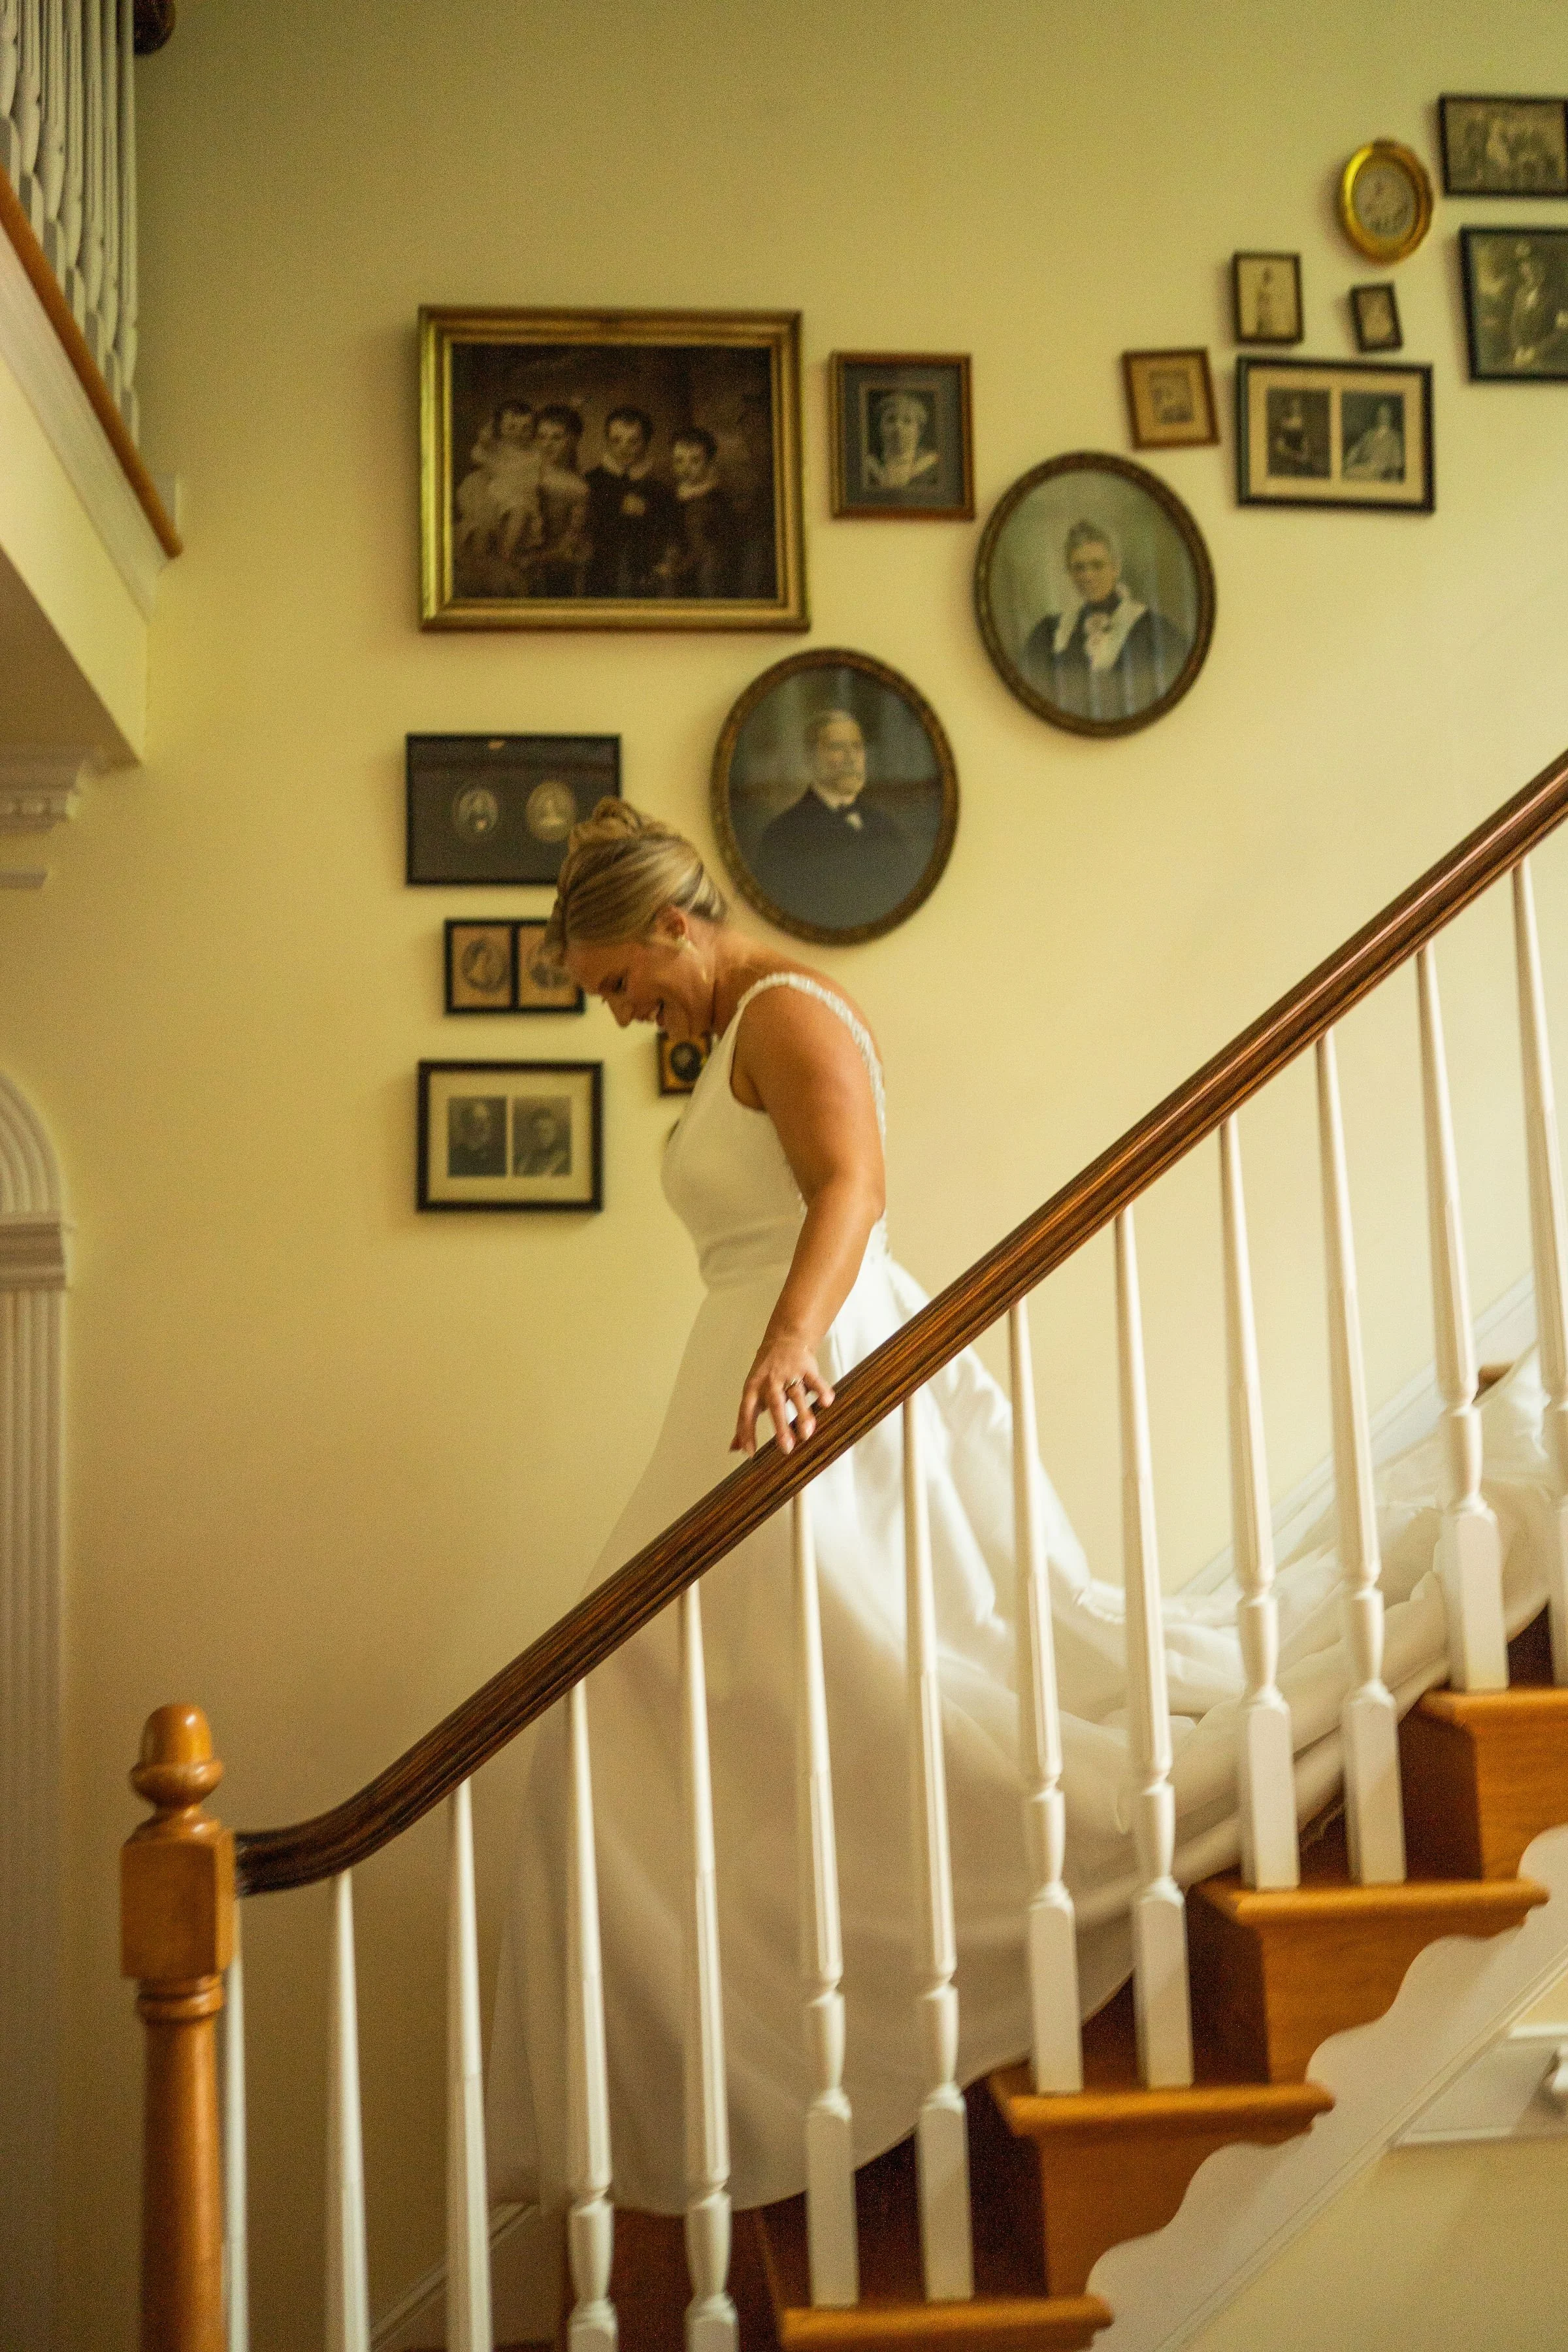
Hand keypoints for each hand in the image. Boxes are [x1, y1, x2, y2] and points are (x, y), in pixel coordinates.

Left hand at [732, 1335, 834, 1457]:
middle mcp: (770, 1382)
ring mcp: (789, 1374)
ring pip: (796, 1395)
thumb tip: (734, 1448)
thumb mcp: (751, 1393)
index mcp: (753, 1389)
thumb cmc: (766, 1374)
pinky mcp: (806, 1368)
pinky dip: (821, 1390)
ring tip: (807, 1433)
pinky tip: (826, 1403)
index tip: (750, 1452)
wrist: (784, 1339)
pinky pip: (814, 1380)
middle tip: (786, 1448)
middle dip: (780, 1426)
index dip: (746, 1431)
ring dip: (802, 1414)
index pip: (746, 1412)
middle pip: (774, 1405)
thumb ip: (745, 1420)